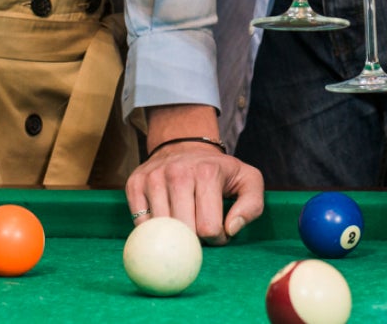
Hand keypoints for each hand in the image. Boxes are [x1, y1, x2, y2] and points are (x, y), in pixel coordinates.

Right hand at [126, 108, 261, 242]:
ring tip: (185, 227)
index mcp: (207, 173)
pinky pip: (140, 224)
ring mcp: (153, 178)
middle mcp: (177, 173)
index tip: (219, 231)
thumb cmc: (219, 171)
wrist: (186, 145)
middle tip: (201, 232)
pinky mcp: (134, 184)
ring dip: (173, 238)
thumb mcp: (248, 181)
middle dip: (196, 241)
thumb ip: (251, 206)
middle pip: (183, 232)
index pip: (209, 228)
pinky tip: (165, 224)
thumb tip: (230, 229)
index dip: (217, 239)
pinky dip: (153, 232)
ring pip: (160, 231)